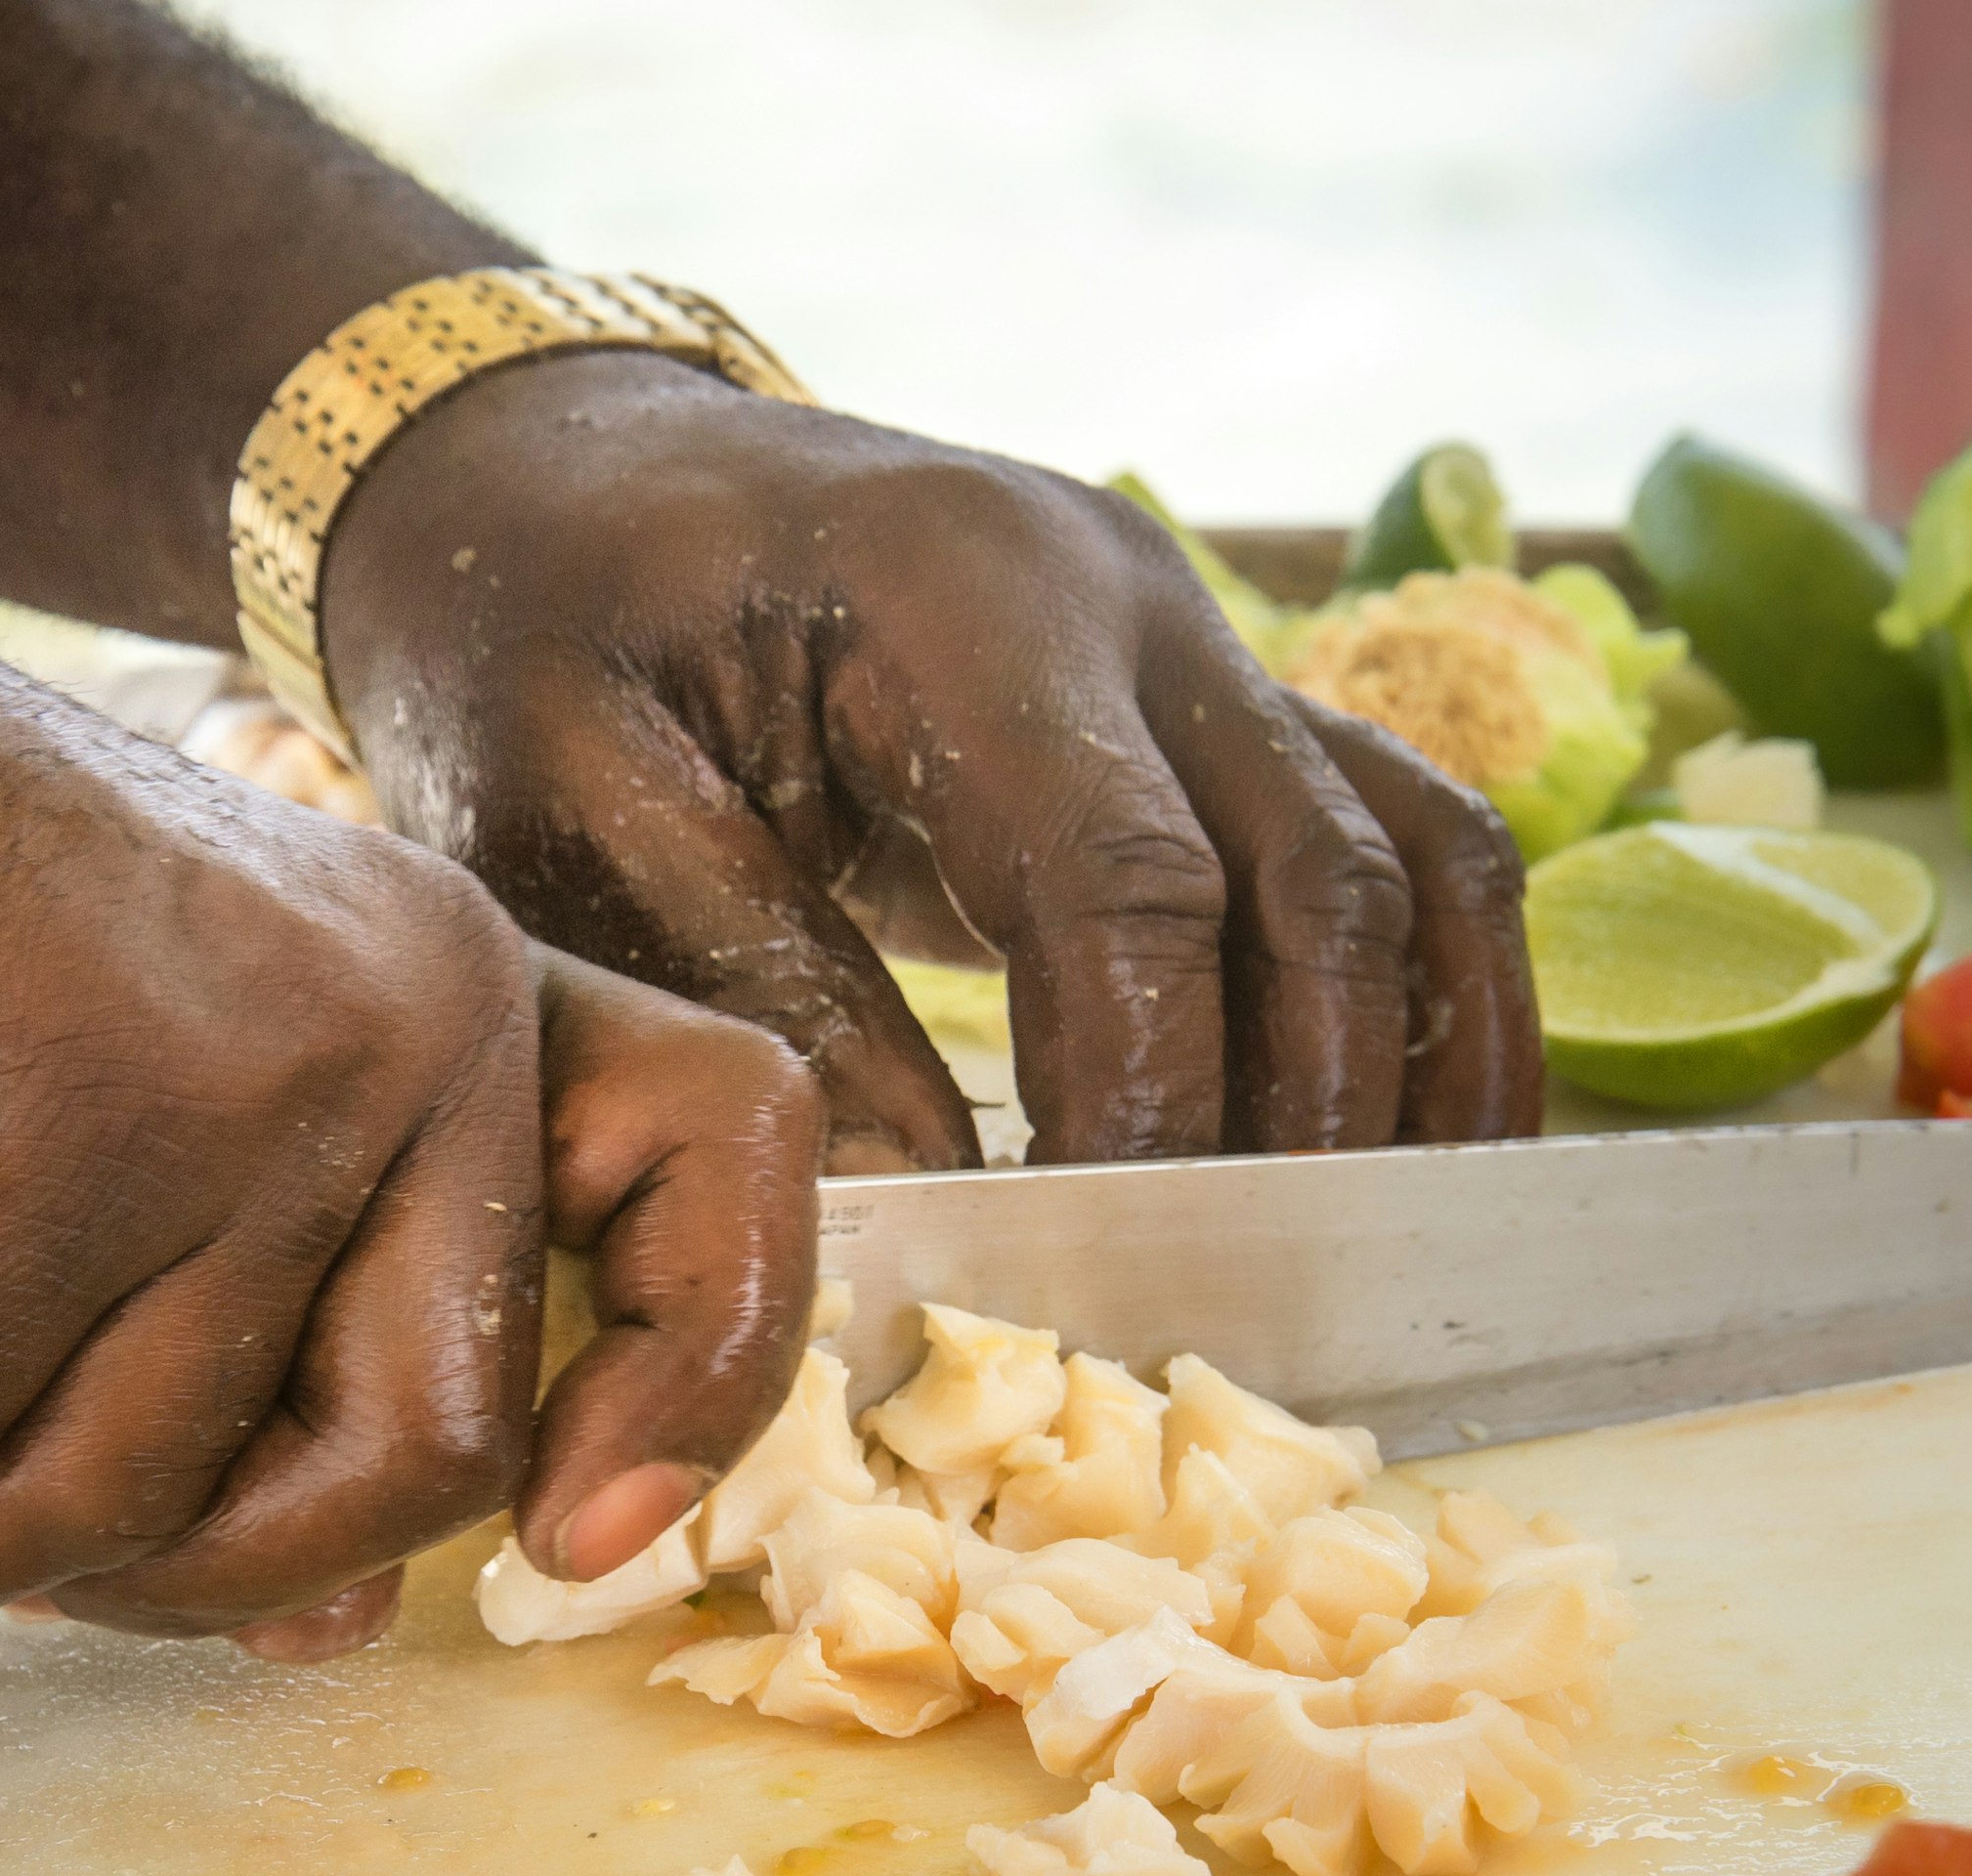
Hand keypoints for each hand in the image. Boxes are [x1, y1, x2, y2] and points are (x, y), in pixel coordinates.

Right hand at [0, 485, 818, 1655]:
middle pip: (434, 1443)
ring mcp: (241, 1084)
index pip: (727, 1158)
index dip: (702, 1378)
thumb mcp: (143, 1116)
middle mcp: (403, 1024)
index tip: (586, 1538)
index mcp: (461, 993)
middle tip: (22, 1569)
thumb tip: (347, 1613)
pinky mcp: (46, 1145)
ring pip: (147, 1487)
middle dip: (221, 1579)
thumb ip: (268, 1336)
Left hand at [316, 353, 1543, 1169]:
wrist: (558, 471)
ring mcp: (1197, 637)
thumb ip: (753, 983)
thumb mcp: (565, 807)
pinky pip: (1403, 837)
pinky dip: (1441, 997)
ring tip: (1386, 1256)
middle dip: (1313, 1115)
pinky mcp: (1216, 696)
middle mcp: (1127, 597)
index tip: (1115, 1268)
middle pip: (1319, 878)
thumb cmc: (530, 634)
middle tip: (1261, 1307)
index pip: (1133, 885)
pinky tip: (1418, 1144)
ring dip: (1424, 1065)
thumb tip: (921, 1197)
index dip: (1154, 1100)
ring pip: (1412, 856)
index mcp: (962, 597)